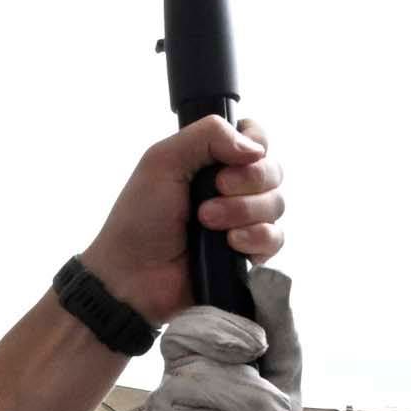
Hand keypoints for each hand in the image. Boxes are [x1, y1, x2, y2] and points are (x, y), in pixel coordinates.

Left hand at [79, 116, 283, 328]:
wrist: (134, 275)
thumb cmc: (140, 218)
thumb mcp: (163, 160)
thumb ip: (207, 135)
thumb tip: (254, 148)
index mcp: (212, 160)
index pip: (256, 138)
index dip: (255, 143)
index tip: (234, 157)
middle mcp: (232, 188)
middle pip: (273, 170)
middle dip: (249, 180)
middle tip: (215, 190)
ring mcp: (242, 222)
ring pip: (276, 204)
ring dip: (244, 210)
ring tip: (208, 222)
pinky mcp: (248, 255)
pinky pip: (275, 239)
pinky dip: (256, 237)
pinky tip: (231, 244)